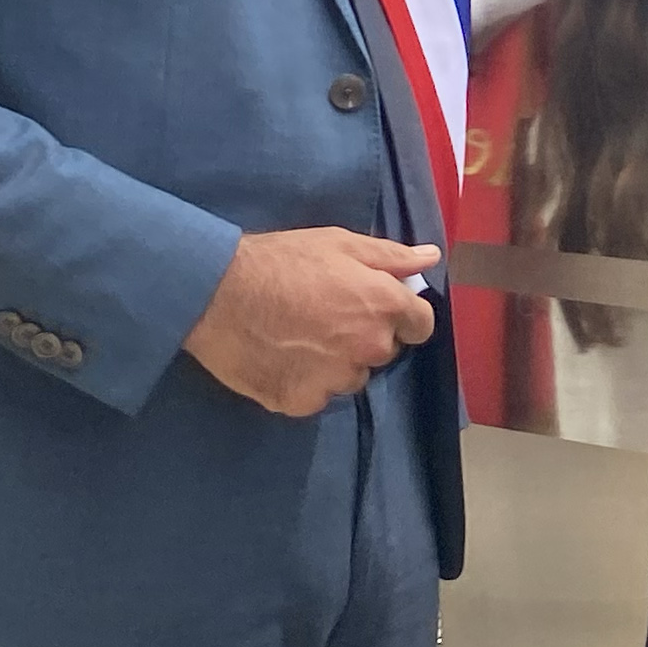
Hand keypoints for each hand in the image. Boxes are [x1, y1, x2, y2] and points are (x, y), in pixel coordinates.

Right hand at [183, 229, 444, 418]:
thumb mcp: (339, 244)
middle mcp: (368, 348)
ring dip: (337, 363)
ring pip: (351, 376)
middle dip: (366, 337)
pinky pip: (317, 396)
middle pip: (384, 351)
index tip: (378, 309)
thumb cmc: (281, 261)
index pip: (421, 325)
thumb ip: (391, 256)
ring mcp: (336, 379)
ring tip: (301, 339)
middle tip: (327, 318)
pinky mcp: (302, 402)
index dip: (403, 316)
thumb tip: (431, 258)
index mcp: (384, 306)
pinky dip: (305, 383)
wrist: (216, 294)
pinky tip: (282, 359)